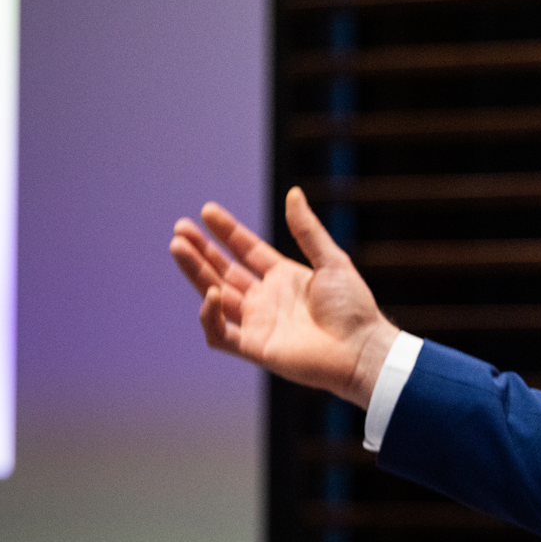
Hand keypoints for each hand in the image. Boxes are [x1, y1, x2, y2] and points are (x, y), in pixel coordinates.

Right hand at [169, 187, 398, 408]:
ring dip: (195, 272)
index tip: (207, 211)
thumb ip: (308, 230)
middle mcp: (266, 299)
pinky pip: (219, 333)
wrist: (362, 348)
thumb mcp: (332, 261)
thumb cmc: (354, 308)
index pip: (246, 251)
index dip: (227, 232)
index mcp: (284, 277)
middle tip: (180, 229)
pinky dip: (210, 315)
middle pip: (223, 270)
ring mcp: (258, 323)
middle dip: (200, 250)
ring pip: (214, 295)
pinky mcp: (254, 347)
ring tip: (178, 246)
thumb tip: (294, 193)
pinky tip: (211, 291)